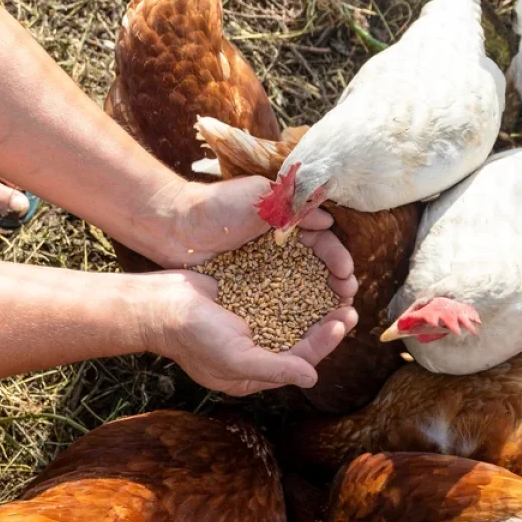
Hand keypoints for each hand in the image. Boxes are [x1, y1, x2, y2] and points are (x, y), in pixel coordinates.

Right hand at [142, 271, 359, 396]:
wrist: (157, 303)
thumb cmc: (192, 336)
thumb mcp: (234, 358)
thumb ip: (274, 369)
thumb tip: (312, 379)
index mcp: (252, 374)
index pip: (298, 361)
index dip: (323, 343)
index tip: (343, 322)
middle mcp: (254, 351)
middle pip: (300, 339)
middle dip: (326, 324)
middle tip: (350, 305)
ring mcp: (250, 324)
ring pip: (293, 317)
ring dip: (316, 304)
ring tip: (338, 289)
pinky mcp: (245, 300)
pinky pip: (277, 296)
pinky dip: (296, 288)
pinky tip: (313, 273)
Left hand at [143, 175, 357, 300]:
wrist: (175, 225)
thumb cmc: (218, 206)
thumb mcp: (262, 196)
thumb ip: (295, 206)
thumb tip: (329, 218)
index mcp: (288, 221)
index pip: (322, 242)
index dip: (337, 258)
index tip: (346, 273)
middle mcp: (281, 247)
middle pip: (318, 267)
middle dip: (336, 282)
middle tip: (347, 297)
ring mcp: (266, 269)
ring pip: (302, 286)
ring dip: (321, 300)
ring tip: (335, 315)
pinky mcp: (250, 287)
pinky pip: (277, 300)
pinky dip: (294, 311)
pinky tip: (305, 325)